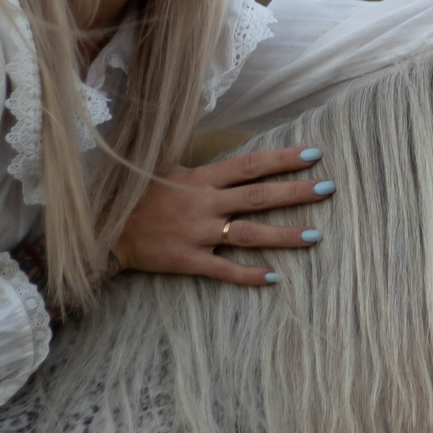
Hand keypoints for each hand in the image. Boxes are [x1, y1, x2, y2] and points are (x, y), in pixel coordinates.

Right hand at [110, 144, 334, 286]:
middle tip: (328, 188)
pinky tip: (274, 278)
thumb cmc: (137, 196)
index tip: (314, 154)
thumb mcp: (166, 169)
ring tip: (315, 236)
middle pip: (257, 196)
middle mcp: (203, 203)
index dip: (282, 159)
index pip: (249, 164)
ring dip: (283, 235)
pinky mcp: (188, 259)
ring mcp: (197, 232)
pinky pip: (222, 269)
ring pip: (248, 233)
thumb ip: (200, 166)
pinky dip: (248, 275)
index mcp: (200, 178)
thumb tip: (231, 157)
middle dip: (295, 192)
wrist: (104, 229)